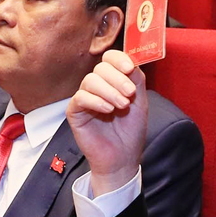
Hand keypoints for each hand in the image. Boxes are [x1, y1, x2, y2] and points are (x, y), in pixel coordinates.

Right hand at [67, 50, 146, 195]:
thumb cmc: (130, 132)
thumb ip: (136, 80)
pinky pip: (80, 98)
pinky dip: (96, 101)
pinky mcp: (75, 112)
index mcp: (113, 81)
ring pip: (90, 81)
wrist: (122, 158)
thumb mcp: (140, 102)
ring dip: (109, 91)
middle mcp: (98, 87)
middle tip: (129, 94)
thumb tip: (132, 61)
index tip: (130, 68)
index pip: (110, 59)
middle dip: (118, 79)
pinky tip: (108, 110)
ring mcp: (85, 98)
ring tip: (122, 106)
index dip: (119, 59)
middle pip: (101, 68)